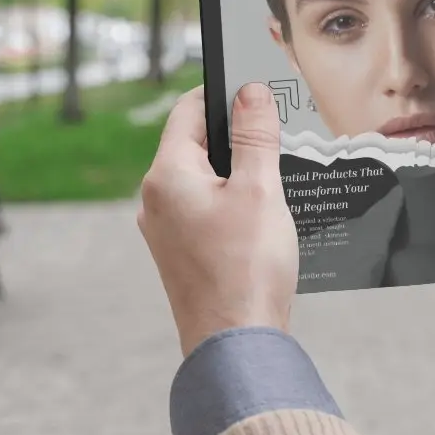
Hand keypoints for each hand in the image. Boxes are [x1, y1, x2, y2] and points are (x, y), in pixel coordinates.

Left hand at [138, 83, 297, 356]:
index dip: (223, 94)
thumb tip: (250, 91)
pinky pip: (205, 208)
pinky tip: (264, 213)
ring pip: (203, 177)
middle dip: (237, 135)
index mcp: (167, 175)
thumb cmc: (247, 269)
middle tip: (278, 132)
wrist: (236, 345)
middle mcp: (155, 199)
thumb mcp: (259, 189)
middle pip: (195, 143)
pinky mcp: (180, 252)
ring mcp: (165, 229)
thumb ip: (255, 135)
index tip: (257, 89)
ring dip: (238, 170)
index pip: (188, 110)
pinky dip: (232, 200)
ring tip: (278, 174)